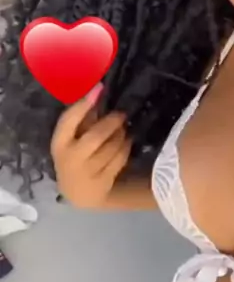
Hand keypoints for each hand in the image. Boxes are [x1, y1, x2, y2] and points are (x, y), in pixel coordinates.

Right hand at [51, 84, 131, 208]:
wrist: (78, 193)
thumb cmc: (75, 157)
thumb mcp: (71, 140)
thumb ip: (83, 118)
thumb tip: (98, 91)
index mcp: (59, 144)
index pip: (69, 121)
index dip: (83, 104)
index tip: (98, 88)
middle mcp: (71, 158)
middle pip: (96, 136)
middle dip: (112, 122)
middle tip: (121, 114)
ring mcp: (88, 172)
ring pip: (112, 147)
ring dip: (121, 134)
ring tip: (123, 129)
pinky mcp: (103, 182)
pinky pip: (120, 158)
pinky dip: (126, 147)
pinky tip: (125, 142)